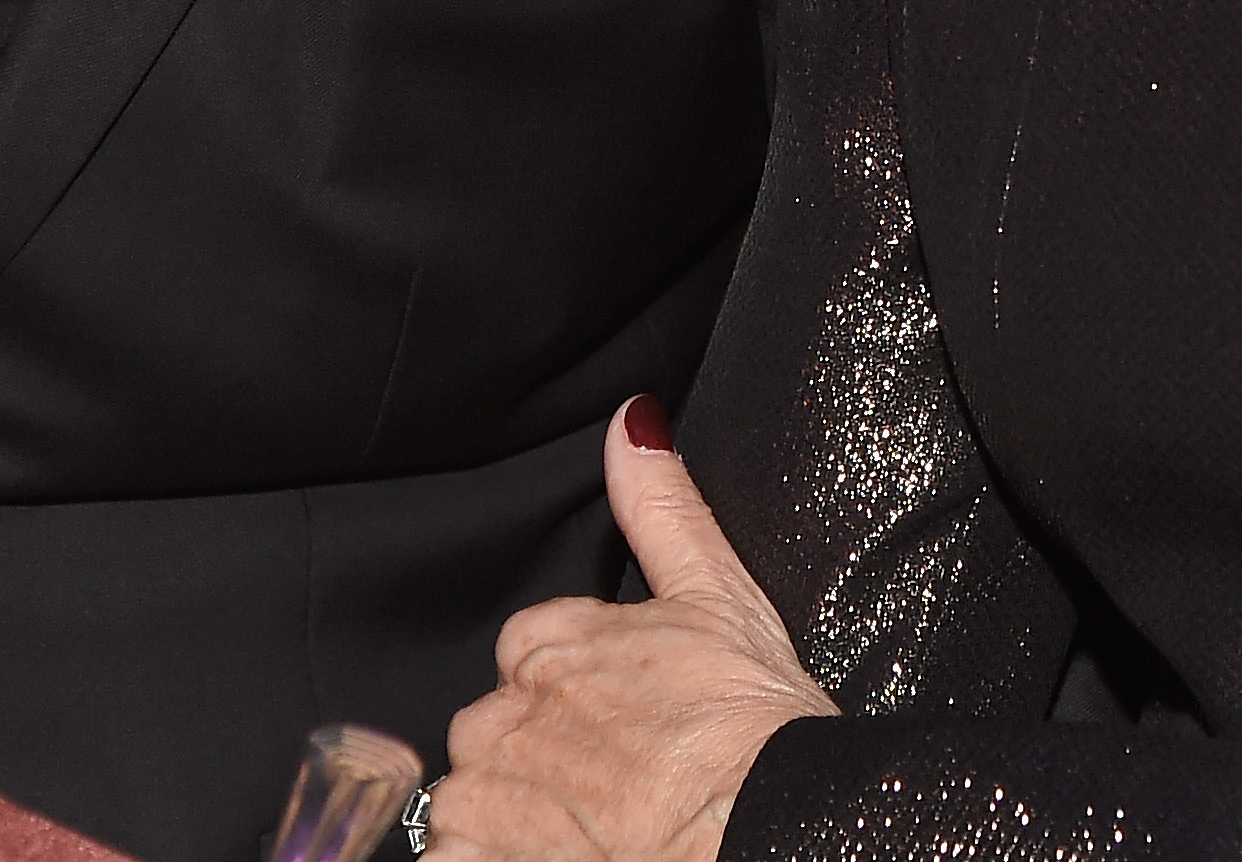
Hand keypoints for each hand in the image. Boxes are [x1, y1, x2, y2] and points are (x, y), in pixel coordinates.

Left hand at [427, 401, 834, 861]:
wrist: (771, 831)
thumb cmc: (757, 735)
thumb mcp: (722, 596)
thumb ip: (662, 507)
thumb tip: (632, 423)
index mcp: (550, 643)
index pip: (524, 658)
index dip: (572, 697)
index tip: (617, 728)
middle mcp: (508, 716)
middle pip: (491, 738)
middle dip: (536, 767)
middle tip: (613, 797)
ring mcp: (491, 800)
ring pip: (469, 809)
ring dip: (513, 827)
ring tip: (591, 841)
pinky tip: (561, 860)